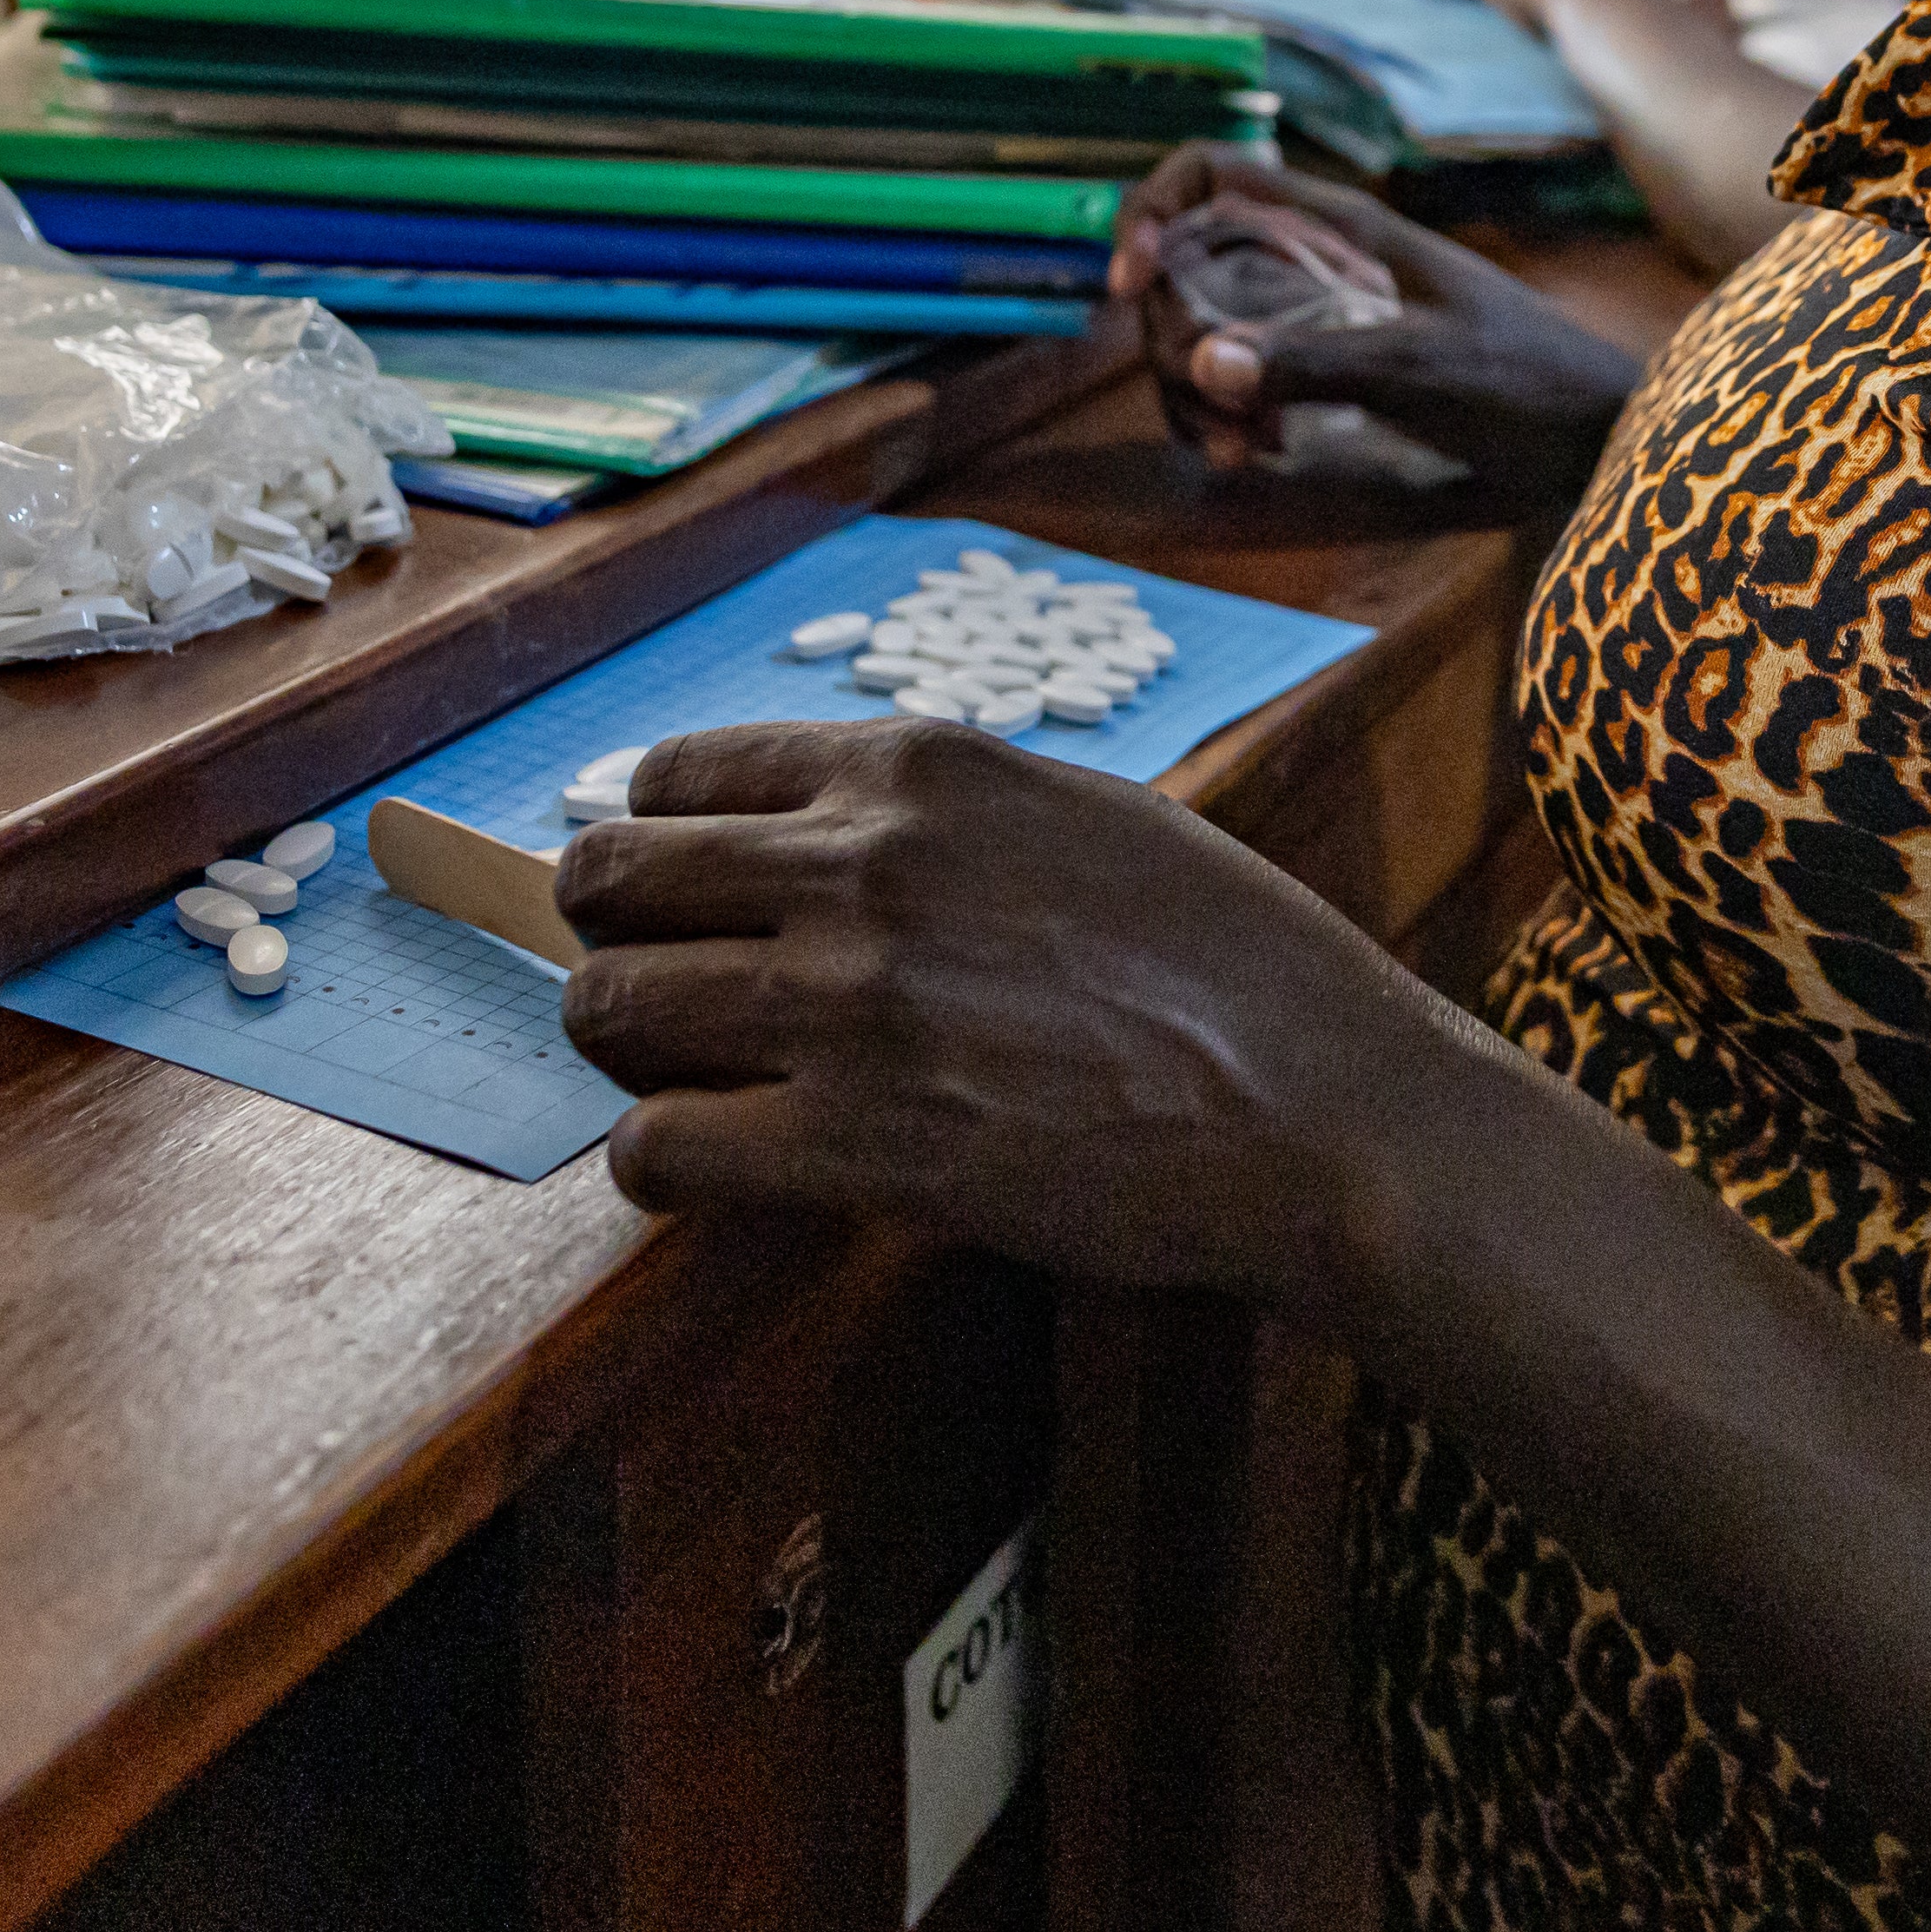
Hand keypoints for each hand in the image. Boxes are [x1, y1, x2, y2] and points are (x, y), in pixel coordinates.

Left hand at [559, 718, 1479, 1298]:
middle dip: (613, 934)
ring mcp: (851, 1004)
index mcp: (921, 768)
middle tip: (655, 986)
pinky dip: (660, 1160)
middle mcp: (863, 864)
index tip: (677, 890)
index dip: (656, 837)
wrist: (1322, 1107)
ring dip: (625, 1050)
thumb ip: (946, 809)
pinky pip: (657, 1146)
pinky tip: (713, 1163)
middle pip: (609, 878)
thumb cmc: (1234, 963)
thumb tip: (827, 825)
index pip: (678, 770)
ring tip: (680, 1079)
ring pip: (607, 1007)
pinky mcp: (856, 1143)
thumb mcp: (1090, 812)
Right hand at [1110, 147, 1643, 521]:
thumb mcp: (1421, 371)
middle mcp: (1317, 259)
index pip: (1212, 172)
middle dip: (1175, 342)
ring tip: (1246, 451)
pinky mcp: (1328, 365)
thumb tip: (1203, 358)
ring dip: (1199, 394)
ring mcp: (1318, 312)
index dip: (1153, 210)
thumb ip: (1314, 361)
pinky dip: (1232, 415)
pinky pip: (1245, 376)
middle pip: (1189, 268)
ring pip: (1208, 330)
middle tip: (1218, 421)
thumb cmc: (1525, 384)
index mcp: (1340, 228)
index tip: (1134, 286)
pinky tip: (1265, 452)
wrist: (1594, 433)